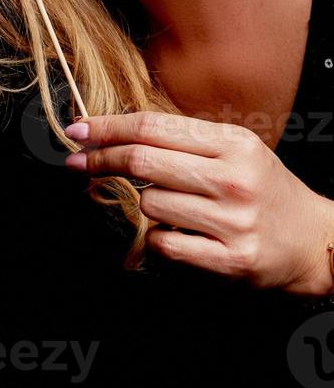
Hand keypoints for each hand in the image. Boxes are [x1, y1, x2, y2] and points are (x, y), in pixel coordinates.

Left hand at [67, 112, 333, 296]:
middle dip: (101, 160)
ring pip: (149, 203)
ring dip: (144, 204)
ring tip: (172, 207)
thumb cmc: (263, 190)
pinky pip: (164, 243)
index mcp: (233, 144)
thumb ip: (182, 139)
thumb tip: (113, 132)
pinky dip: (158, 239)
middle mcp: (233, 179)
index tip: (78, 131)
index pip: (153, 127)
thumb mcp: (234, 150)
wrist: (316, 240)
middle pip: (143, 161)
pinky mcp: (231, 260)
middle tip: (78, 163)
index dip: (107, 127)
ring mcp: (233, 221)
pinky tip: (177, 234)